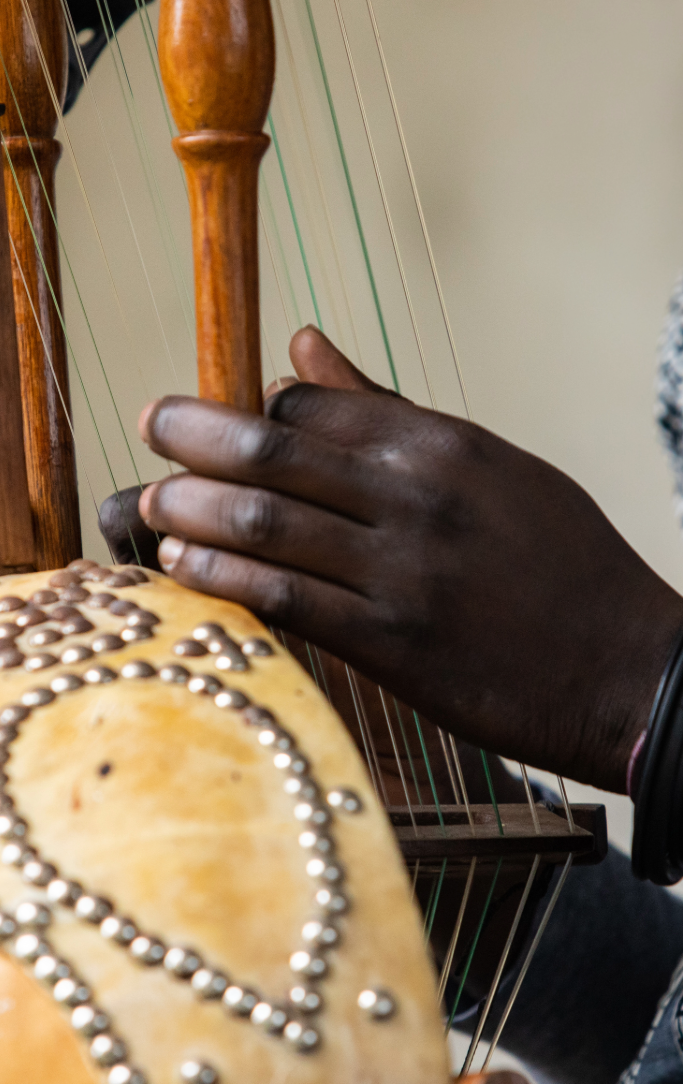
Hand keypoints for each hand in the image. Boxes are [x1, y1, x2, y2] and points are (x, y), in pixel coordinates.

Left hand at [133, 327, 682, 791]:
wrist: (628, 667)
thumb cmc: (565, 562)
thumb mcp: (492, 467)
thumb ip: (389, 410)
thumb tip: (304, 342)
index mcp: (442, 445)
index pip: (315, 405)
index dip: (251, 405)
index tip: (215, 417)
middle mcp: (417, 497)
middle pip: (274, 451)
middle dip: (195, 435)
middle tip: (149, 425)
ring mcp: (403, 572)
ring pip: (267, 524)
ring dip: (190, 509)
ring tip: (146, 504)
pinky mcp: (395, 645)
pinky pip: (287, 600)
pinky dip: (224, 579)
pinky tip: (182, 569)